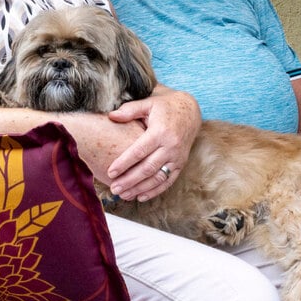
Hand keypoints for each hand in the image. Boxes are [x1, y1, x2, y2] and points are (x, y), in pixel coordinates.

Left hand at [104, 87, 200, 201]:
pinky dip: (154, 191)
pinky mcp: (181, 164)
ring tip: (124, 195)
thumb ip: (129, 110)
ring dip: (140, 189)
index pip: (139, 151)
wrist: (190, 111)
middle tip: (114, 188)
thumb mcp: (148, 103)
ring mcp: (178, 157)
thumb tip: (111, 116)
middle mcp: (171, 146)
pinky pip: (168, 181)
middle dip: (129, 180)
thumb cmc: (165, 107)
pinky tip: (140, 196)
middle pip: (147, 168)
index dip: (124, 163)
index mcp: (160, 132)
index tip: (110, 172)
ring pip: (157, 178)